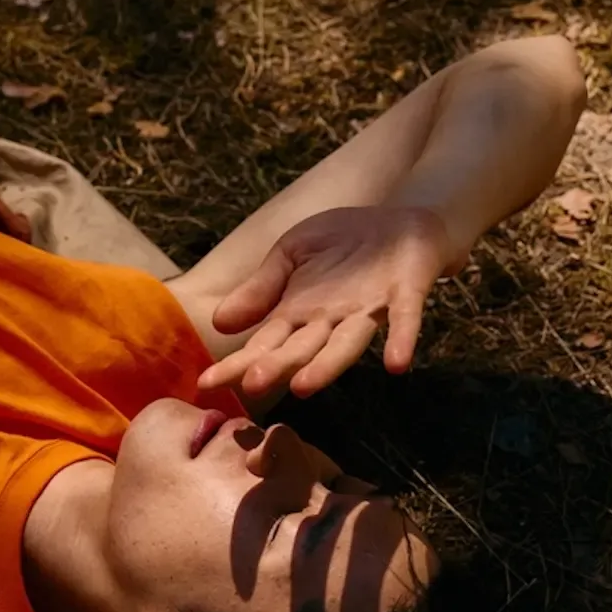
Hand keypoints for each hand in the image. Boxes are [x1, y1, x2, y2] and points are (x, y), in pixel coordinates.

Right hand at [196, 205, 463, 400]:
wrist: (398, 223)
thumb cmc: (341, 243)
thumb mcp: (290, 254)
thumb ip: (260, 287)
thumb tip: (218, 322)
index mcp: (297, 313)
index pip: (262, 344)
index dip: (236, 363)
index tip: (207, 384)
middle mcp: (329, 321)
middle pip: (299, 350)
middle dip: (276, 367)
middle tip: (252, 386)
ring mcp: (367, 311)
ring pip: (344, 345)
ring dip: (326, 367)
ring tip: (303, 388)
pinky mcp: (405, 295)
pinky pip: (404, 320)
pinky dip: (401, 341)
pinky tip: (396, 364)